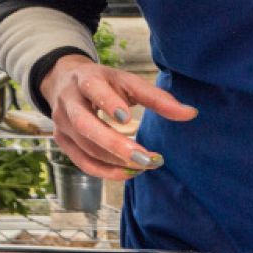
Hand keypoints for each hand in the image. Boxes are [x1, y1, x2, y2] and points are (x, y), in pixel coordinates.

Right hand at [40, 54, 196, 179]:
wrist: (64, 81)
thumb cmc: (103, 83)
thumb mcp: (127, 82)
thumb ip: (156, 98)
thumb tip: (191, 114)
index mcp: (85, 79)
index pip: (93, 89)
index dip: (108, 103)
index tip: (127, 118)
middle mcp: (68, 102)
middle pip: (84, 124)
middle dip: (114, 144)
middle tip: (144, 158)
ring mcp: (61, 123)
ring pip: (85, 147)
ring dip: (115, 160)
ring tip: (145, 165)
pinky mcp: (62, 141)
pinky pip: (82, 162)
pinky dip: (105, 171)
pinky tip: (129, 173)